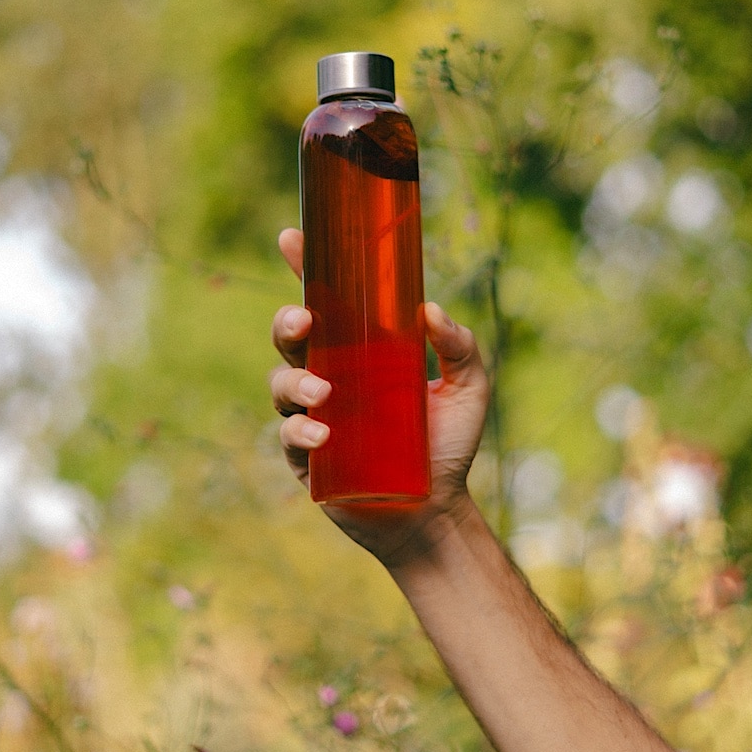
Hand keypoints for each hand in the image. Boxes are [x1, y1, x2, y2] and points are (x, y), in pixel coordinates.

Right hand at [270, 228, 490, 566]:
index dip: (304, 268)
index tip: (291, 239)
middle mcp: (331, 376)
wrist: (436, 512)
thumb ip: (461, 346)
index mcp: (361, 350)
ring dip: (295, 384)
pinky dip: (300, 432)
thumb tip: (430, 311)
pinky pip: (289, 436)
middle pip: (291, 337)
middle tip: (304, 321)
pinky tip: (324, 436)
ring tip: (325, 396)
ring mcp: (314, 416)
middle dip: (287, 322)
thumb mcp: (470, 388)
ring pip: (281, 384)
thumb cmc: (448, 445)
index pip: (326, 301)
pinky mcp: (307, 458)